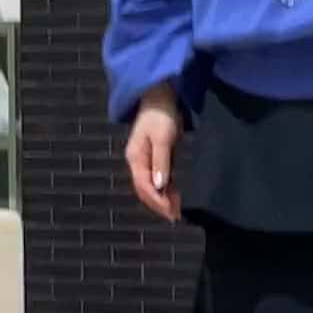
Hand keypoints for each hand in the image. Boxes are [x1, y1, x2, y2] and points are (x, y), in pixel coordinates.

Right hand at [126, 84, 181, 221]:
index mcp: (136, 158)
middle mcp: (138, 162)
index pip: (144, 186)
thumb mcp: (162, 137)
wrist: (160, 97)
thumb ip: (161, 161)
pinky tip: (174, 196)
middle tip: (175, 216)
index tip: (170, 211)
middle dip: (159, 204)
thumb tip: (160, 185)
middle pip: (145, 189)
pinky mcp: (155, 157)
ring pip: (151, 186)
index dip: (157, 201)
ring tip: (176, 210)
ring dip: (163, 199)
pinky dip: (165, 189)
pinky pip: (158, 178)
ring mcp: (145, 160)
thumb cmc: (160, 115)